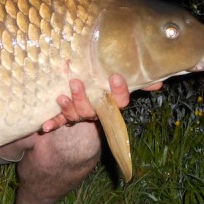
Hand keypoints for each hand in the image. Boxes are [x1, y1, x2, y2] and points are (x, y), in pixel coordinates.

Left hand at [42, 74, 163, 133]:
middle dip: (83, 98)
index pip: (119, 101)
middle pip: (91, 110)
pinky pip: (59, 122)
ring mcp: (81, 116)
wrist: (89, 107)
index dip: (118, 91)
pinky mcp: (65, 117)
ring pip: (75, 115)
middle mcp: (96, 112)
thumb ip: (139, 82)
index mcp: (111, 104)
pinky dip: (52, 124)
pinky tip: (45, 127)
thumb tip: (158, 83)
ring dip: (68, 108)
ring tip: (61, 96)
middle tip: (76, 82)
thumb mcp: (120, 83)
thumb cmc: (108, 88)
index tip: (115, 76)